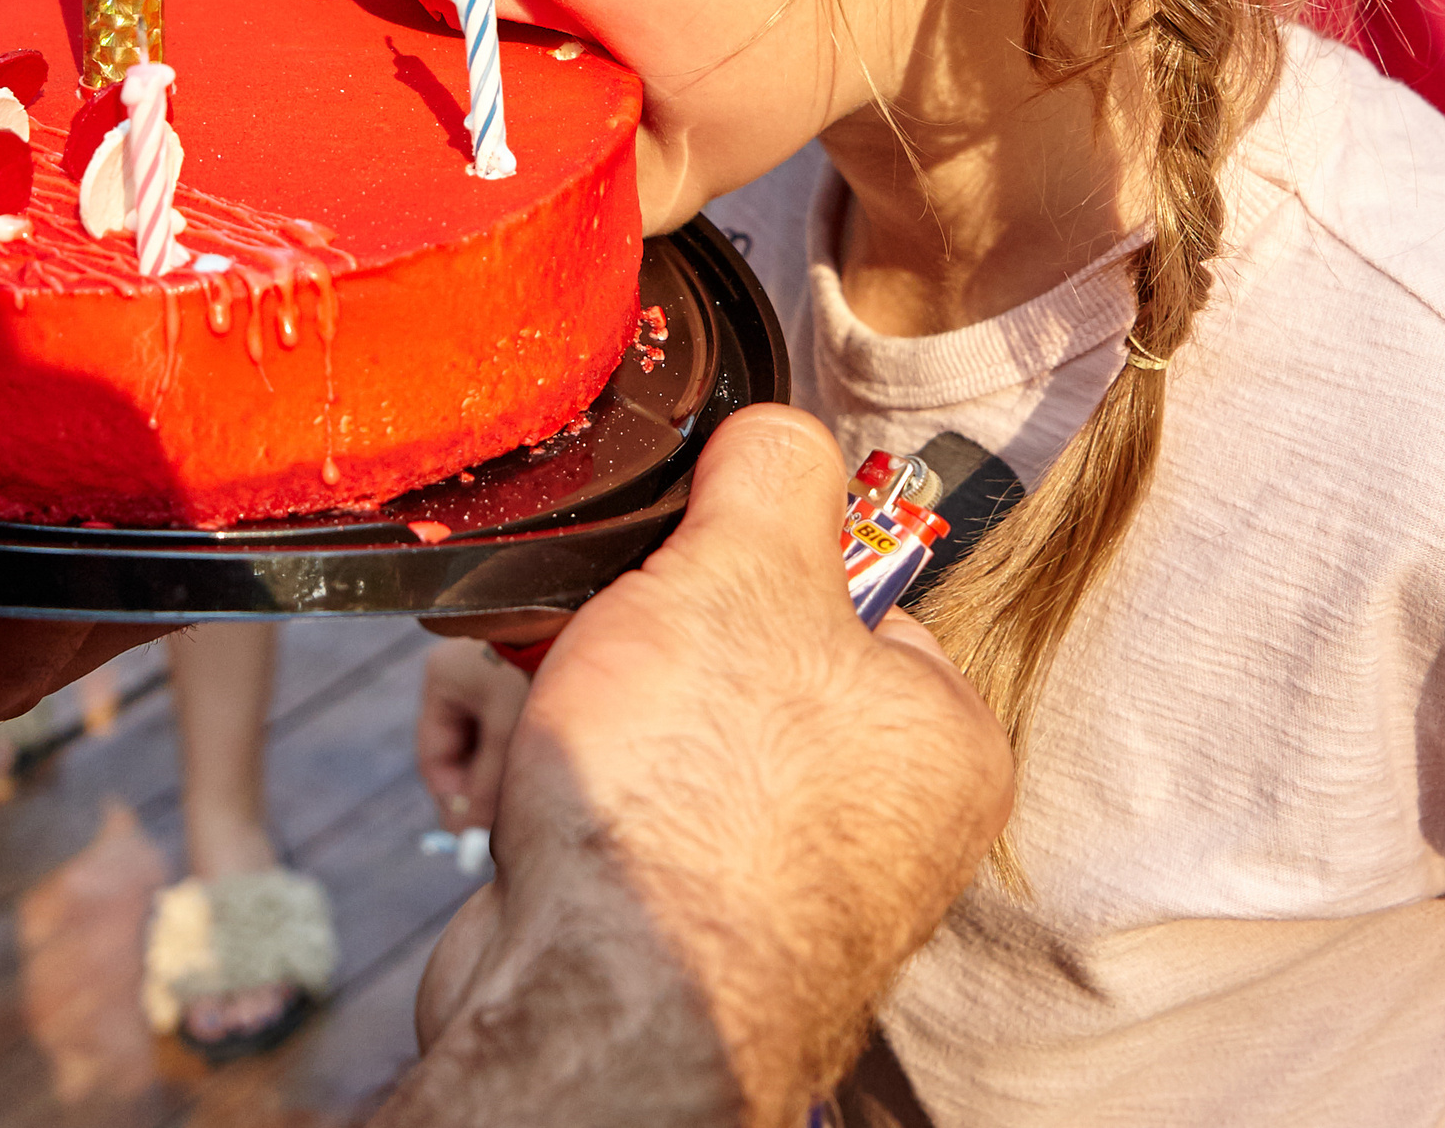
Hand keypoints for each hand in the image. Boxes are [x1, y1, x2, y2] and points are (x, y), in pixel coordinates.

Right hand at [375, 407, 1012, 1127]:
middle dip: (620, 630)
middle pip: (717, 642)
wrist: (584, 1008)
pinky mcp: (652, 909)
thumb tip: (777, 435)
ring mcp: (755, 873)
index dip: (739, 556)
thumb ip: (775, 473)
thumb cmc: (690, 809)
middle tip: (590, 643)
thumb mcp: (747, 571)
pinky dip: (532, 773)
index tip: (679, 566)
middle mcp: (866, 819)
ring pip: (635, 707)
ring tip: (540, 727)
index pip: (843, 585)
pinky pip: (588, 788)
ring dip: (556, 694)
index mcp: (932, 740)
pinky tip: (512, 794)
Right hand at [416, 636, 529, 829]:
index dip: (452, 801)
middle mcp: (459, 675)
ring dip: (503, 771)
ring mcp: (488, 676)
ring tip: (529, 789)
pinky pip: (508, 728)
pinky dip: (519, 750)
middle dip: (481, 790)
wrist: (578, 615)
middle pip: (461, 753)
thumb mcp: (509, 730)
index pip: (433, 757)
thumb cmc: (538, 665)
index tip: (473, 836)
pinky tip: (542, 761)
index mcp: (441, 679)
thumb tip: (471, 835)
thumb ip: (488, 786)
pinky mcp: (517, 678)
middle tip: (503, 826)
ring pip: (487, 743)